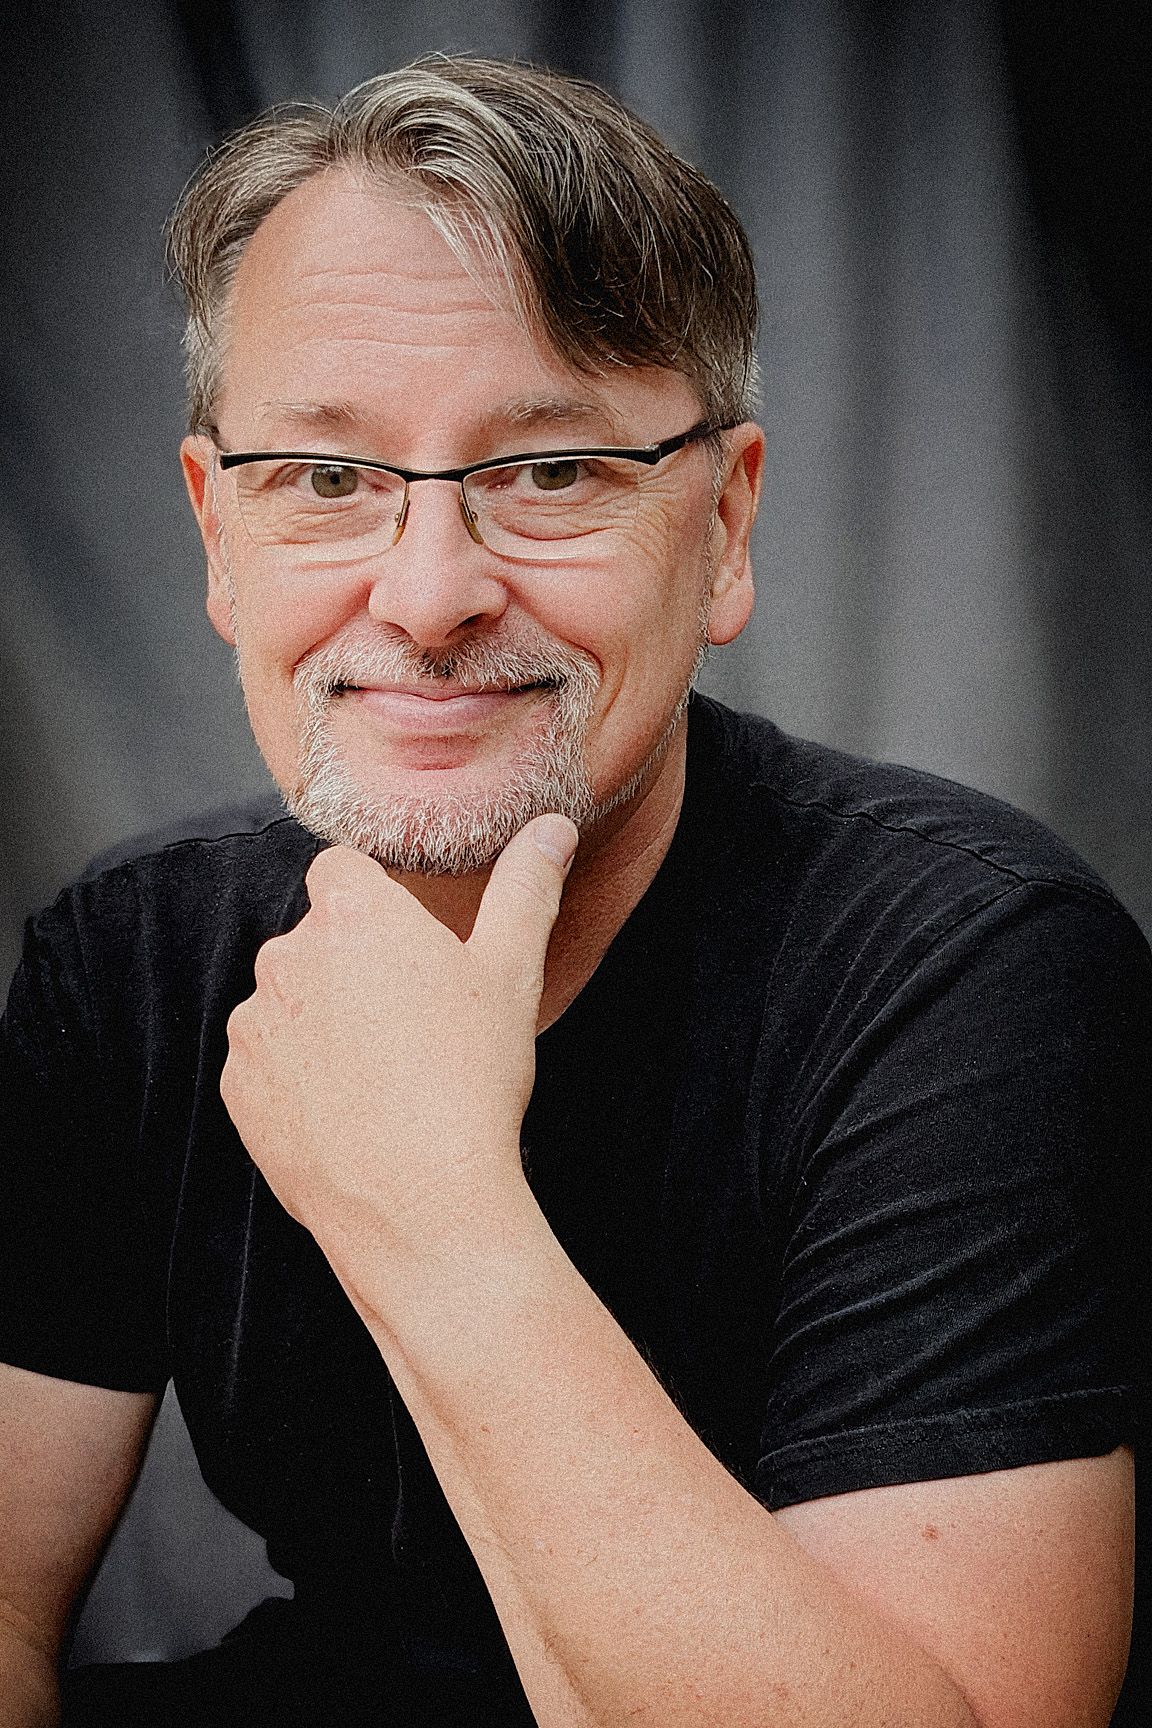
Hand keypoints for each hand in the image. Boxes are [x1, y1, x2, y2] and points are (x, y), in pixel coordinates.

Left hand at [220, 813, 577, 1287]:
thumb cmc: (470, 1079)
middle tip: (414, 1021)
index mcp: (352, 915)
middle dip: (354, 966)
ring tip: (385, 1074)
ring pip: (290, 1001)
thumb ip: (526, 888)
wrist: (418, 1202)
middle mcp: (288, 956)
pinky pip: (267, 1062)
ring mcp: (255, 1024)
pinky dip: (298, 1077)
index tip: (408, 944)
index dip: (375, 900)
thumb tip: (553, 827)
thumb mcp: (511, 973)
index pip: (341, 869)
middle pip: (318, 938)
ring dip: (323, 1021)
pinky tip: (351, 1110)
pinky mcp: (238, 1086)